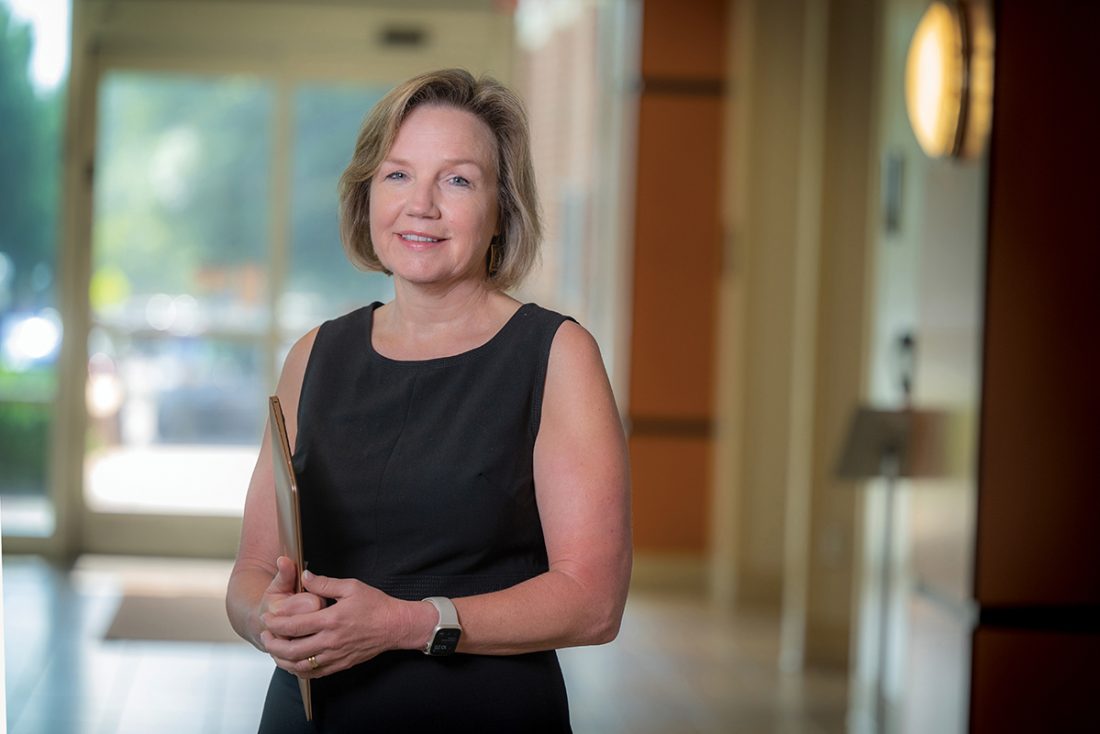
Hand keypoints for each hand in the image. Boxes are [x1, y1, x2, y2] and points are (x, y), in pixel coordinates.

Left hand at [260, 570, 411, 678]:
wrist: (395, 626)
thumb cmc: (375, 605)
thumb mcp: (351, 587)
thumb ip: (325, 583)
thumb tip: (305, 576)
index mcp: (331, 620)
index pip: (294, 625)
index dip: (275, 623)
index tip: (267, 618)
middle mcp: (330, 641)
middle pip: (292, 649)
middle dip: (273, 643)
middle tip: (265, 635)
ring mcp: (335, 656)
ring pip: (300, 665)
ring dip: (282, 660)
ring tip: (274, 651)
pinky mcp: (340, 664)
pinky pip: (314, 674)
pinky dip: (298, 671)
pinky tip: (293, 663)